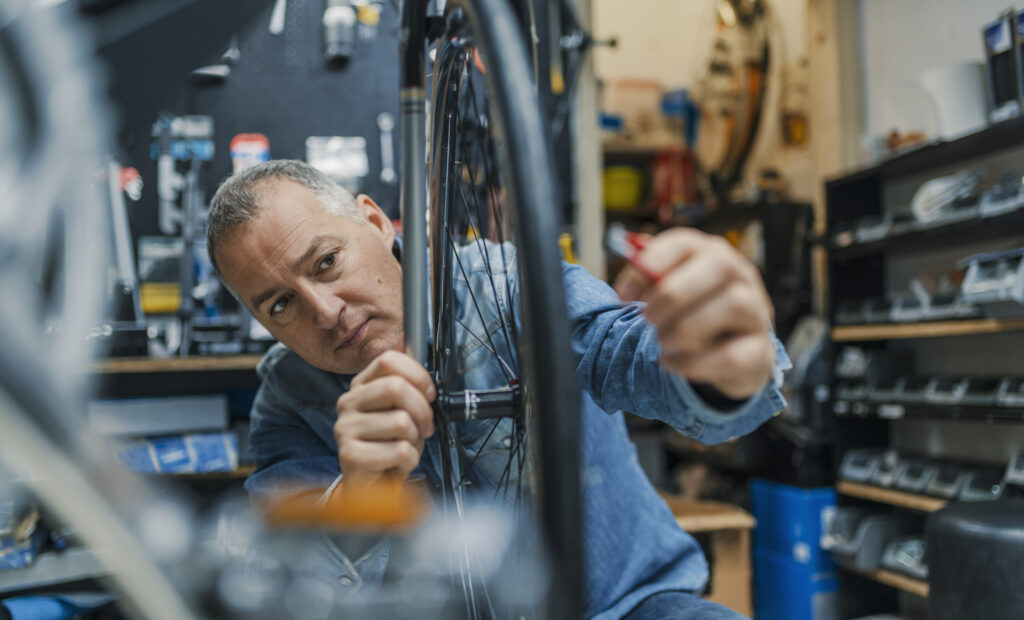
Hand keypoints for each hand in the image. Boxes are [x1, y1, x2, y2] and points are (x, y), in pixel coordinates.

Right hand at [334, 351, 435, 486]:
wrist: (372, 485)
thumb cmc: (390, 445)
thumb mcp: (402, 412)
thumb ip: (411, 392)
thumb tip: (427, 384)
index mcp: (361, 386)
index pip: (389, 361)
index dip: (418, 376)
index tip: (429, 394)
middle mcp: (348, 402)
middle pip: (395, 387)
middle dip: (422, 409)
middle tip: (425, 426)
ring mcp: (345, 428)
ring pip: (401, 422)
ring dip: (415, 440)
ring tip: (405, 447)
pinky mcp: (349, 454)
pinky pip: (399, 450)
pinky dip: (409, 460)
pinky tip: (398, 463)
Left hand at [614, 228, 775, 400]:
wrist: (732, 356)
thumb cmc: (694, 316)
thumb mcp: (671, 294)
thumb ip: (649, 284)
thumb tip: (625, 290)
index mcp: (712, 255)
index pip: (685, 242)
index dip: (650, 265)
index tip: (623, 295)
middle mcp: (741, 277)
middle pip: (720, 264)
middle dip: (674, 294)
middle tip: (648, 319)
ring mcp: (756, 313)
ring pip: (733, 305)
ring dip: (686, 327)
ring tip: (662, 342)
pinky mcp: (760, 352)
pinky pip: (732, 355)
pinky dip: (693, 362)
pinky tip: (670, 362)